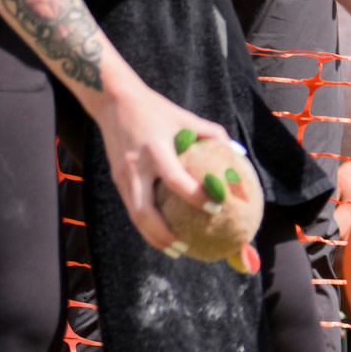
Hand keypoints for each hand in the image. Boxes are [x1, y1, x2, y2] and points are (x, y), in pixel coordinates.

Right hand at [96, 81, 228, 254]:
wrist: (113, 101)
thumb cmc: (156, 109)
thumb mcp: (184, 117)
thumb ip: (212, 134)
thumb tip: (238, 154)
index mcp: (155, 150)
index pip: (176, 180)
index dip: (197, 196)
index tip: (218, 208)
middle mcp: (135, 167)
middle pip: (144, 213)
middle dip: (164, 235)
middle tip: (188, 247)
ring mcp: (122, 176)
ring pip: (135, 217)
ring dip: (153, 237)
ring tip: (176, 249)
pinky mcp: (117, 179)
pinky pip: (133, 207)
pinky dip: (147, 224)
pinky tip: (163, 233)